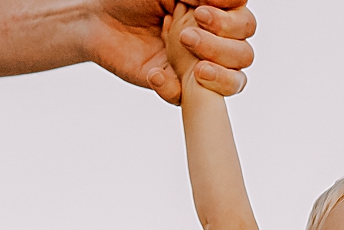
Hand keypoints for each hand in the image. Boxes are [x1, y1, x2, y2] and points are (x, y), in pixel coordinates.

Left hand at [89, 0, 255, 103]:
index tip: (200, 13)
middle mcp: (214, 42)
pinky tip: (156, 73)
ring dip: (216, 74)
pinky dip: (174, 89)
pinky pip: (191, 101)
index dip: (229, 23)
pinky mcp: (177, 87)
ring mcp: (198, 67)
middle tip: (186, 37)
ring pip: (233, 82)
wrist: (99, 21)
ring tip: (189, 65)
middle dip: (220, 48)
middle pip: (244, 55)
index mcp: (217, 15)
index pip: (245, 24)